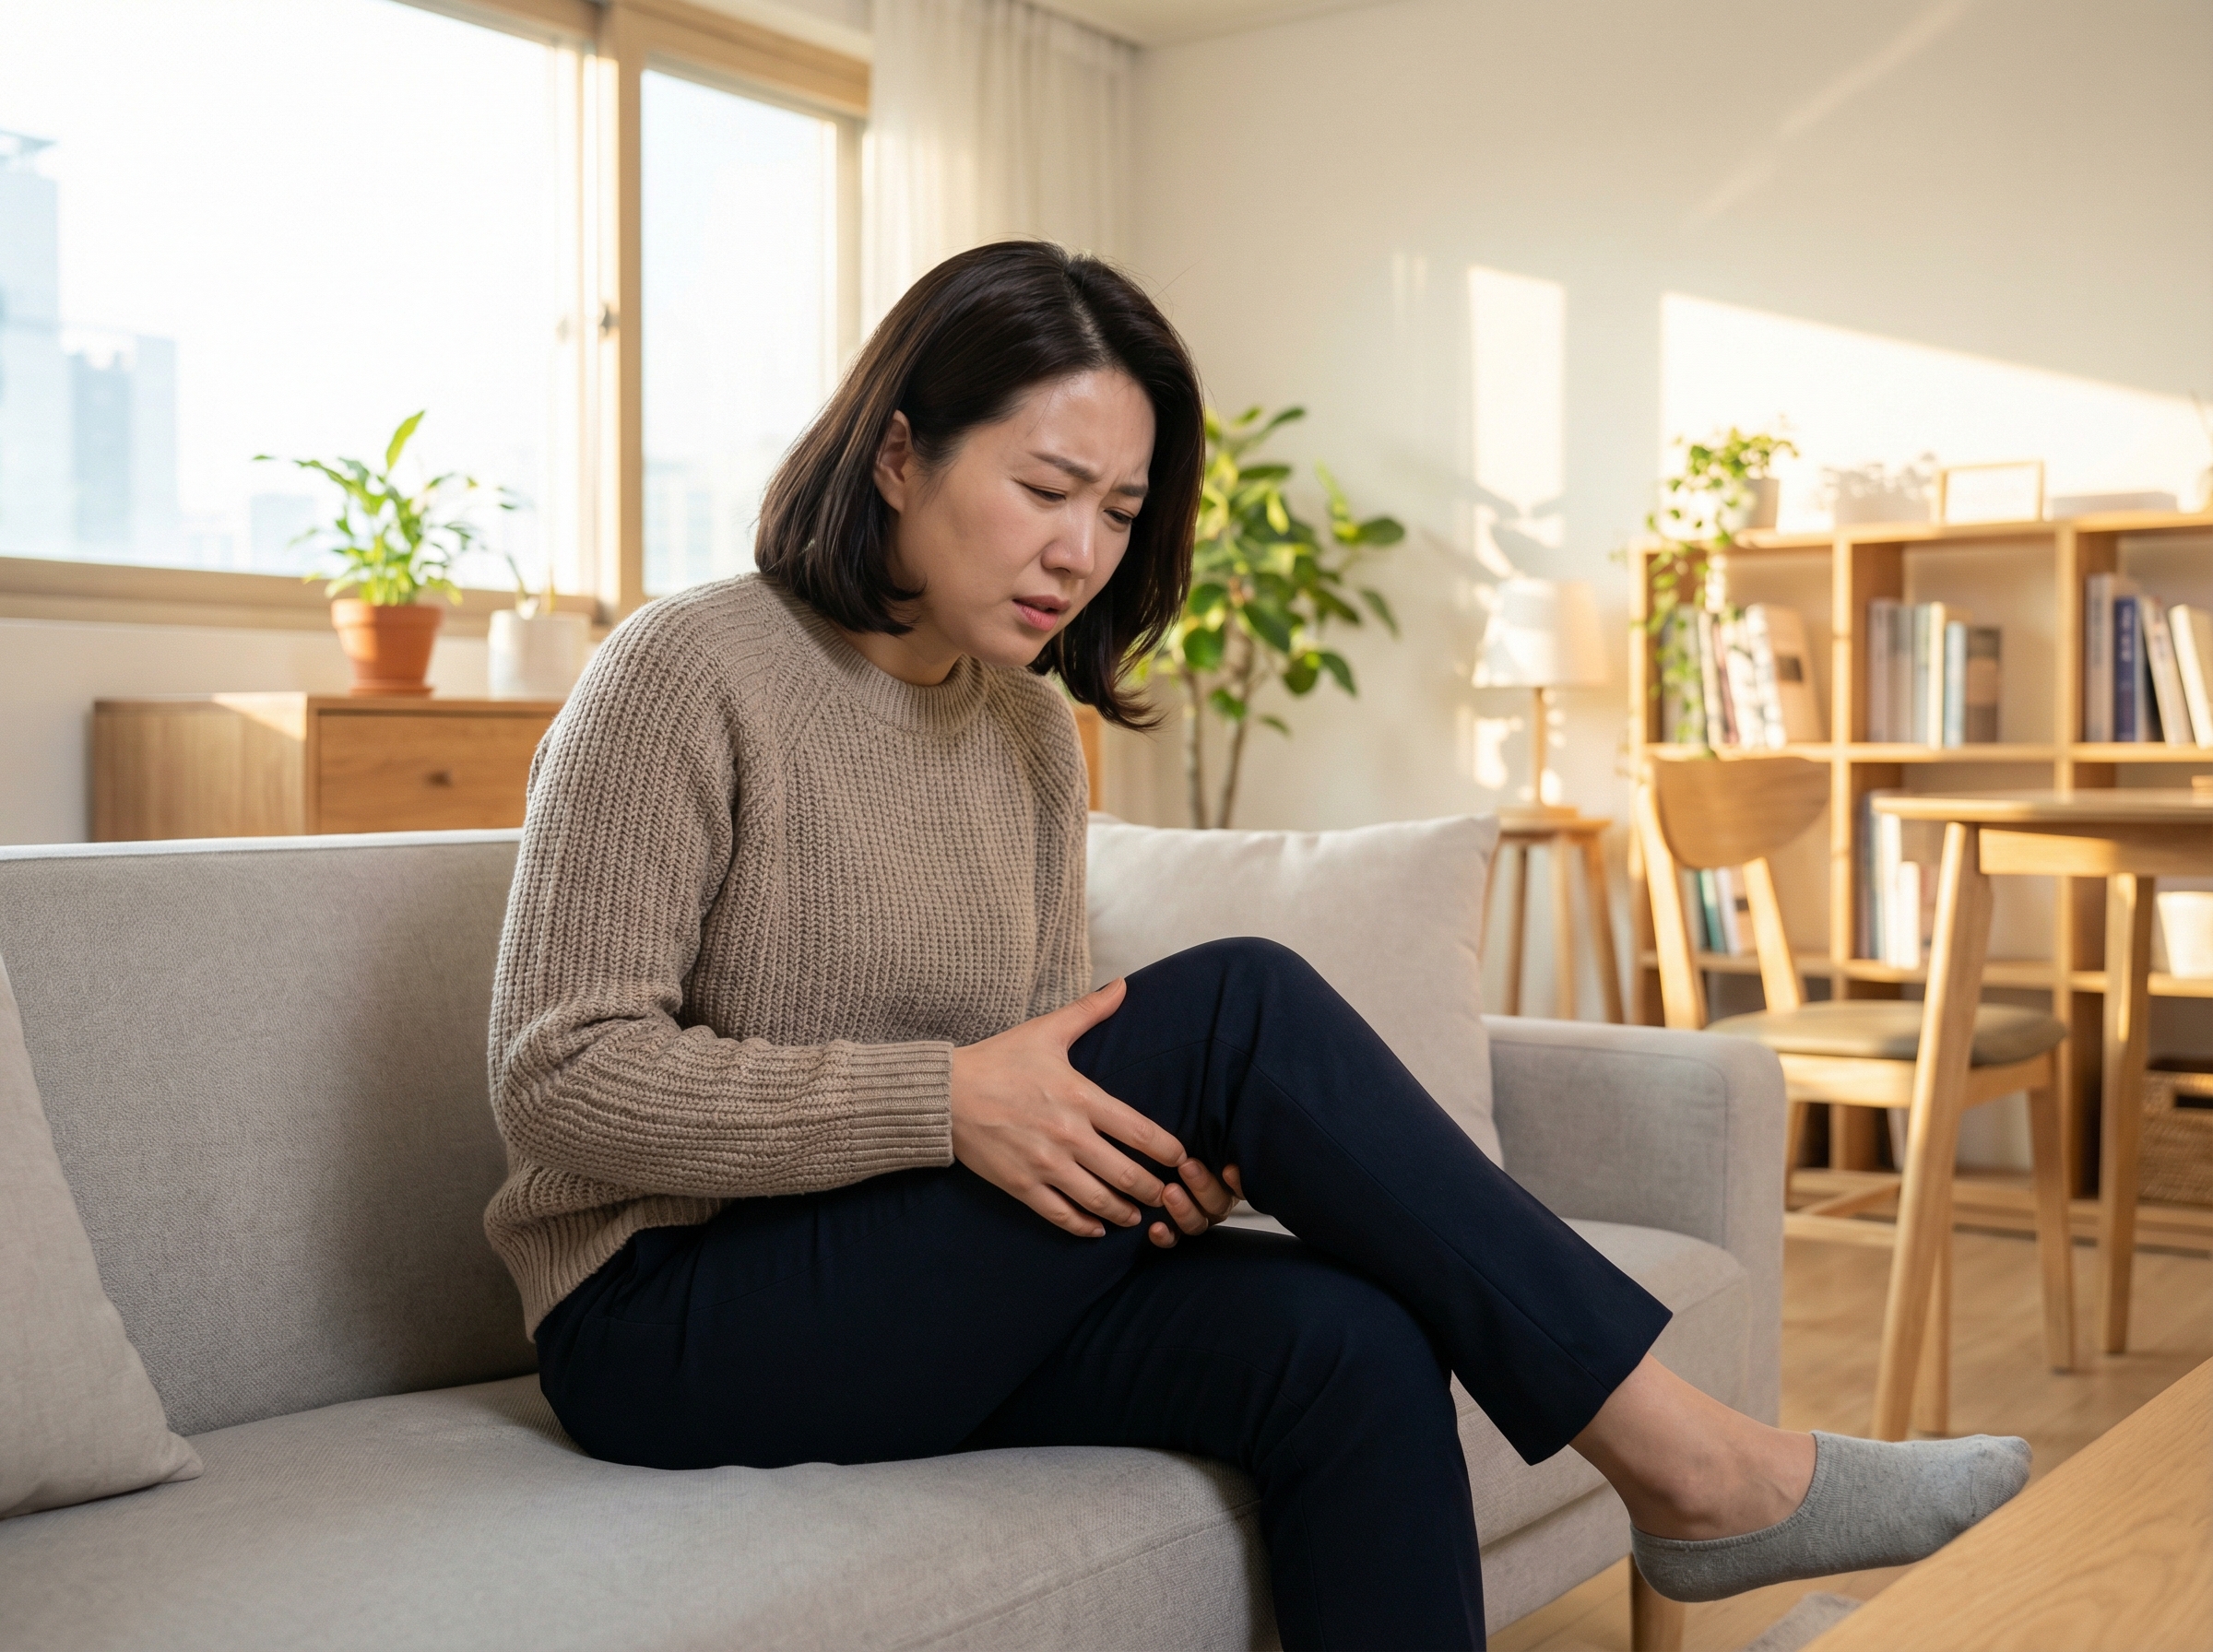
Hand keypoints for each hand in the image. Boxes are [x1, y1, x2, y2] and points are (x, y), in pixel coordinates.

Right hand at [951, 979, 1235, 1240]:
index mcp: (1081, 1097)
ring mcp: (1045, 1164)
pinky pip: (1062, 1215)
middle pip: (1127, 1174)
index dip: (1169, 1152)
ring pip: (1100, 1201)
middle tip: (1168, 1197)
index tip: (1182, 1160)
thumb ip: (1089, 1010)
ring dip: (1126, 1213)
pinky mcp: (1022, 1185)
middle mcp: (1069, 1135)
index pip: (1141, 1132)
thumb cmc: (998, 1060)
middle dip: (1155, 1191)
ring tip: (1138, 1216)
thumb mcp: (1046, 1031)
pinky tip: (1098, 1229)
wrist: (944, 1093)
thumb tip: (1123, 984)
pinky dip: (1085, 1227)